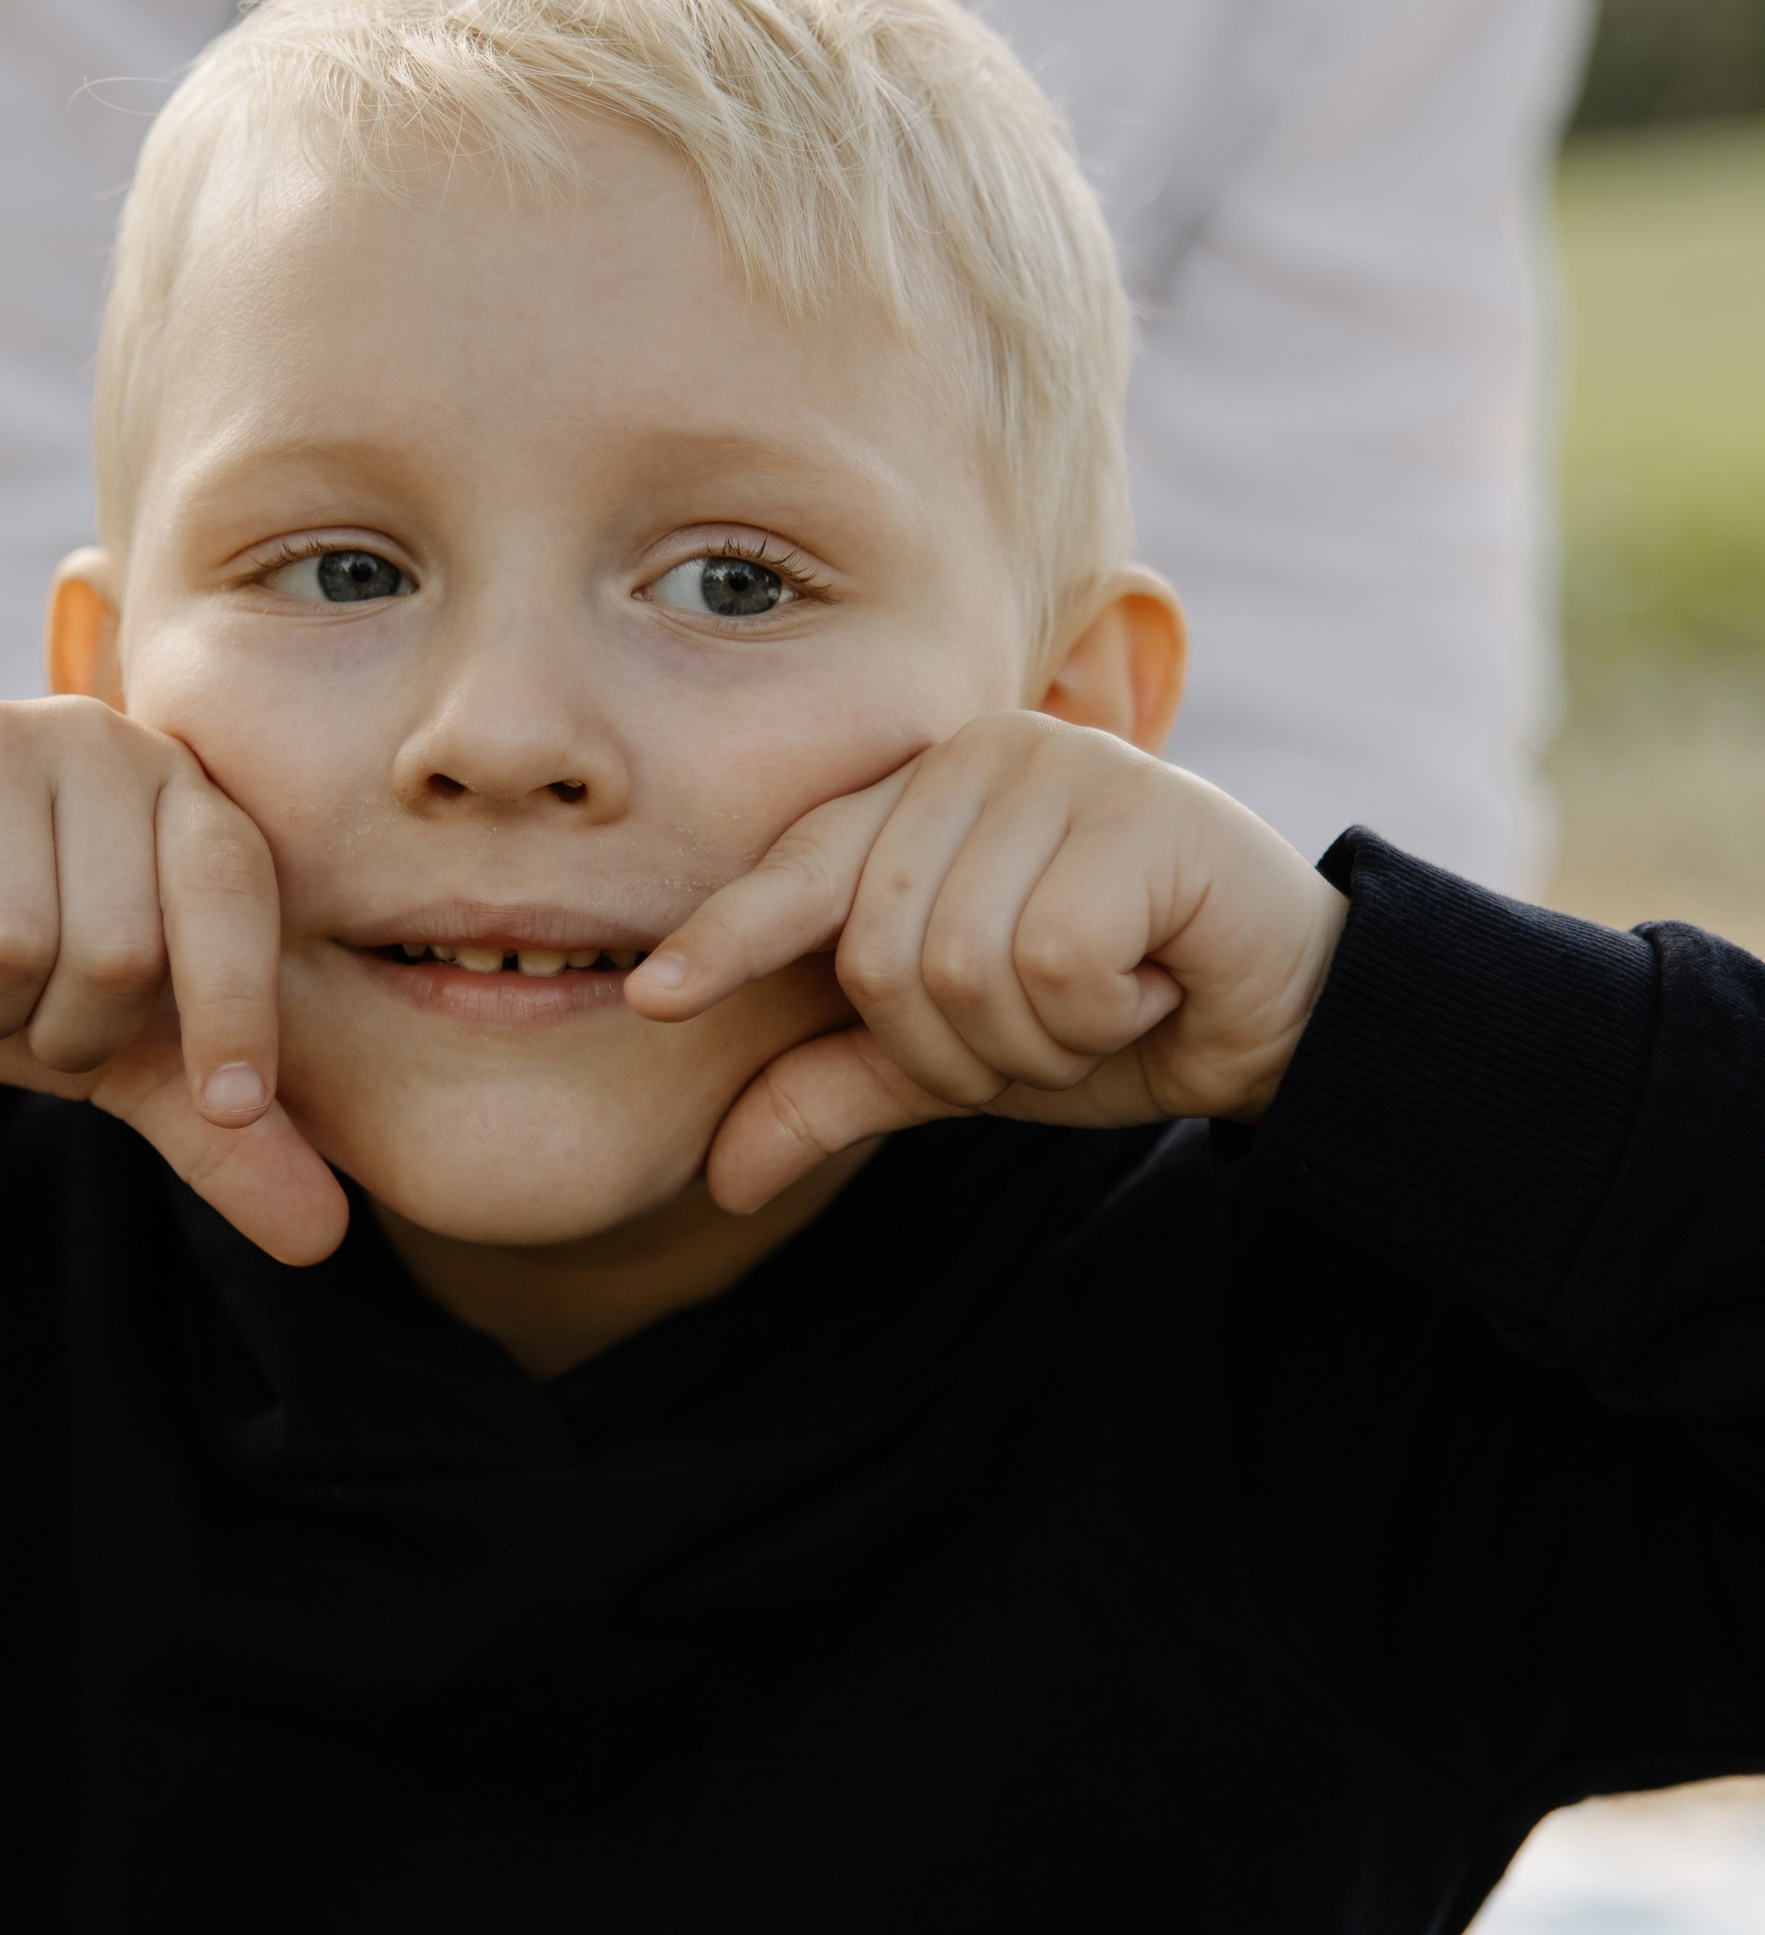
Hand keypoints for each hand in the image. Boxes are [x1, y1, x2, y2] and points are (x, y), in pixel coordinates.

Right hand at [0, 701, 346, 1263]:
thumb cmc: (18, 973)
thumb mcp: (125, 1052)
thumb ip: (223, 1134)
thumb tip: (322, 1237)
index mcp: (181, 793)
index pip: (230, 888)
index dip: (236, 1007)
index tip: (232, 1105)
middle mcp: (95, 740)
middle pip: (114, 945)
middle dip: (65, 1029)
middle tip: (29, 1012)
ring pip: (5, 942)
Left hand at [627, 713, 1346, 1215]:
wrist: (1283, 1018)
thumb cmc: (1110, 1015)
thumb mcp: (955, 1063)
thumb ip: (838, 1090)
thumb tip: (716, 1179)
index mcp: (923, 795)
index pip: (802, 867)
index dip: (728, 936)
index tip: (652, 999)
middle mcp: (984, 755)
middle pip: (881, 951)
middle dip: (955, 1046)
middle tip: (1047, 1032)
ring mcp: (1065, 769)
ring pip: (962, 964)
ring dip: (1033, 1038)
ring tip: (1105, 1004)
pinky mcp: (1143, 810)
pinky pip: (1050, 960)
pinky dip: (1096, 1014)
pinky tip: (1153, 984)